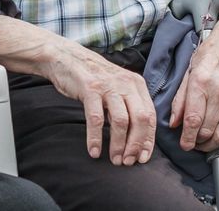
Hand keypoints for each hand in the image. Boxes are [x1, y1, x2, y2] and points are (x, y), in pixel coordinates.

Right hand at [46, 41, 156, 165]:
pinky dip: (96, 138)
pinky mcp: (90, 89)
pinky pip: (96, 119)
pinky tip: (94, 151)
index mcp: (137, 84)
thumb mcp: (118, 88)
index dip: (148, 139)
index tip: (143, 157)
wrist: (67, 58)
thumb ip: (128, 107)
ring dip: (118, 144)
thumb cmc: (94, 78)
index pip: (150, 116)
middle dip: (136, 144)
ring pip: (121, 121)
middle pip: (140, 119)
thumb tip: (137, 139)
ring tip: (114, 159)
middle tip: (128, 161)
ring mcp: (108, 86)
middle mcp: (126, 84)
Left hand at [169, 0, 218, 162]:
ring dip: (212, 146)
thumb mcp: (189, 69)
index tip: (184, 145)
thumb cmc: (211, 52)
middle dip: (197, 142)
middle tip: (192, 143)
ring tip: (205, 145)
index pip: (193, 119)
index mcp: (201, 82)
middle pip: (207, 129)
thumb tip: (174, 122)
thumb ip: (180, 98)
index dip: (187, 138)